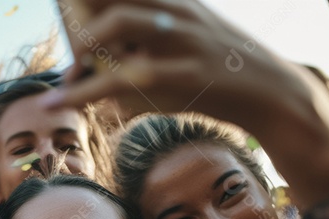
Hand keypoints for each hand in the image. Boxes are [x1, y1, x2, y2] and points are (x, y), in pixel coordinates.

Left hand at [45, 0, 300, 133]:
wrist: (270, 92)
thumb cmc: (214, 70)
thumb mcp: (179, 42)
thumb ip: (134, 45)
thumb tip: (81, 70)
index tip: (63, 4)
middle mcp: (173, 7)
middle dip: (77, 8)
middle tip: (65, 38)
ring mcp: (181, 37)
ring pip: (118, 21)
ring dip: (82, 43)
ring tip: (69, 70)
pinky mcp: (185, 74)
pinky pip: (126, 77)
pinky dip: (84, 91)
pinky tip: (59, 99)